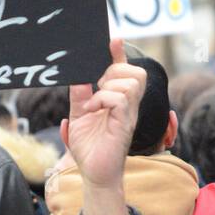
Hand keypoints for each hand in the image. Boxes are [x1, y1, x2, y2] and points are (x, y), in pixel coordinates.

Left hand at [62, 40, 145, 189]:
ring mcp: (128, 114)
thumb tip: (78, 75)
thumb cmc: (89, 148)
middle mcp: (128, 105)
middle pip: (136, 72)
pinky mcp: (125, 124)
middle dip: (116, 70)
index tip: (113, 39)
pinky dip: (104, 99)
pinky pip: (121, 99)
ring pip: (131, 82)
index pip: (124, 71)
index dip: (119, 54)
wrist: (94, 174)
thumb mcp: (78, 116)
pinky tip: (93, 109)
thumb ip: (80, 95)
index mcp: (118, 101)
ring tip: (94, 102)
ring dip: (108, 86)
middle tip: (97, 85)